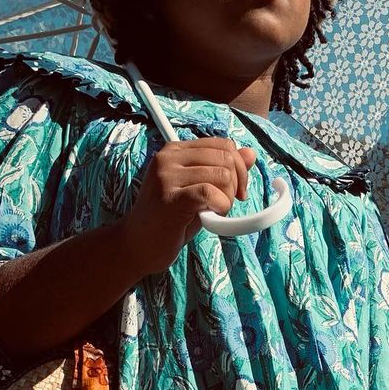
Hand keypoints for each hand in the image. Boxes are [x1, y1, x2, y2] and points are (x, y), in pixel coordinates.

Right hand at [118, 138, 255, 276]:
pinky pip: (210, 193)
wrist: (138, 244)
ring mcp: (167, 177)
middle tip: (226, 205)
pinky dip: (221, 207)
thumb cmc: (170, 219)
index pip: (223, 145)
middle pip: (226, 158)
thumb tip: (250, 154)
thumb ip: (223, 170)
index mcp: (174, 150)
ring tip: (213, 212)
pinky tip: (211, 216)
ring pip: (222, 175)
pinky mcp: (170, 198)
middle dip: (237, 184)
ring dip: (228, 198)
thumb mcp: (200, 189)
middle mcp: (168, 158)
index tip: (238, 191)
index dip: (239, 168)